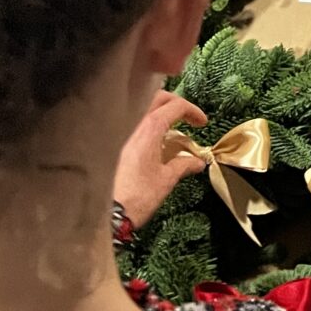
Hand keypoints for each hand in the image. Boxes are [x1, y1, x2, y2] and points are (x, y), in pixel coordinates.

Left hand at [113, 89, 208, 228]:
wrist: (107, 213)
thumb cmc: (139, 195)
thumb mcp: (166, 180)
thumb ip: (184, 165)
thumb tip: (199, 161)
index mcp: (150, 128)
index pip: (176, 106)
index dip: (193, 111)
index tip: (202, 123)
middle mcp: (134, 124)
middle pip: (158, 98)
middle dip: (176, 104)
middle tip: (187, 118)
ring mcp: (123, 133)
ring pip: (143, 108)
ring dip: (160, 112)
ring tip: (171, 129)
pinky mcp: (116, 144)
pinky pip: (135, 123)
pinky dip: (148, 124)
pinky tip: (154, 142)